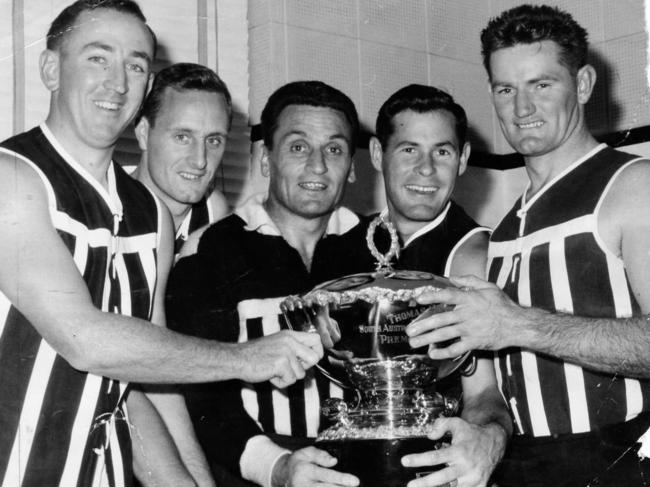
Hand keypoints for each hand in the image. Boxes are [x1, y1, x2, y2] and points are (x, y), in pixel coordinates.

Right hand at [237, 330, 323, 386]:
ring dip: (288, 377)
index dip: (317, 352)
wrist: (237, 358)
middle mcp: (290, 341)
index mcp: (290, 335)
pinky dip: (280, 383)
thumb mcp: (277, 344)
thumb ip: (293, 349)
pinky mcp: (281, 363)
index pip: (316, 339)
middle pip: (315, 357)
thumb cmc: (255, 354)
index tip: (309, 361)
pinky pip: (290, 380)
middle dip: (305, 368)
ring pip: (301, 373)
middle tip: (290, 369)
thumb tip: (311, 360)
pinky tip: (270, 376)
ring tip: (274, 371)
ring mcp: (286, 351)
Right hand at [272, 447, 359, 486]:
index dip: (341, 479)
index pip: (326, 475)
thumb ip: (320, 455)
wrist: (282, 474)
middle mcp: (304, 484)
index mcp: (305, 470)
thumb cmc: (298, 462)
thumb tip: (334, 461)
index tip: (354, 481)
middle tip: (355, 485)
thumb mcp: (307, 452)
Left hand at [402, 417, 506, 486]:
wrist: (495, 441)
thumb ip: (440, 425)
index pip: (435, 457)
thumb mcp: (456, 423)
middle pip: (442, 478)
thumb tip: (429, 435)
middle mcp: (465, 466)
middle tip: (410, 485)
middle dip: (425, 483)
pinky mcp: (480, 485)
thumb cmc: (473, 433)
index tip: (405, 461)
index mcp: (458, 451)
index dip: (418, 459)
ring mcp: (473, 478)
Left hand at [406, 275, 527, 358]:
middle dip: (422, 325)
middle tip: (409, 330)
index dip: (431, 296)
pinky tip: (432, 354)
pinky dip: (443, 352)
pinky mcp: (474, 342)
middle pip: (440, 319)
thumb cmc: (502, 305)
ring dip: (427, 339)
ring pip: (444, 335)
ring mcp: (470, 329)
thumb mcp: (488, 286)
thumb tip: (453, 277)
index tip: (418, 298)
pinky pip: (456, 348)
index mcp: (469, 299)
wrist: (518, 325)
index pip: (447, 296)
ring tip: (413, 342)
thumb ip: (469, 280)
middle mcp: (466, 314)